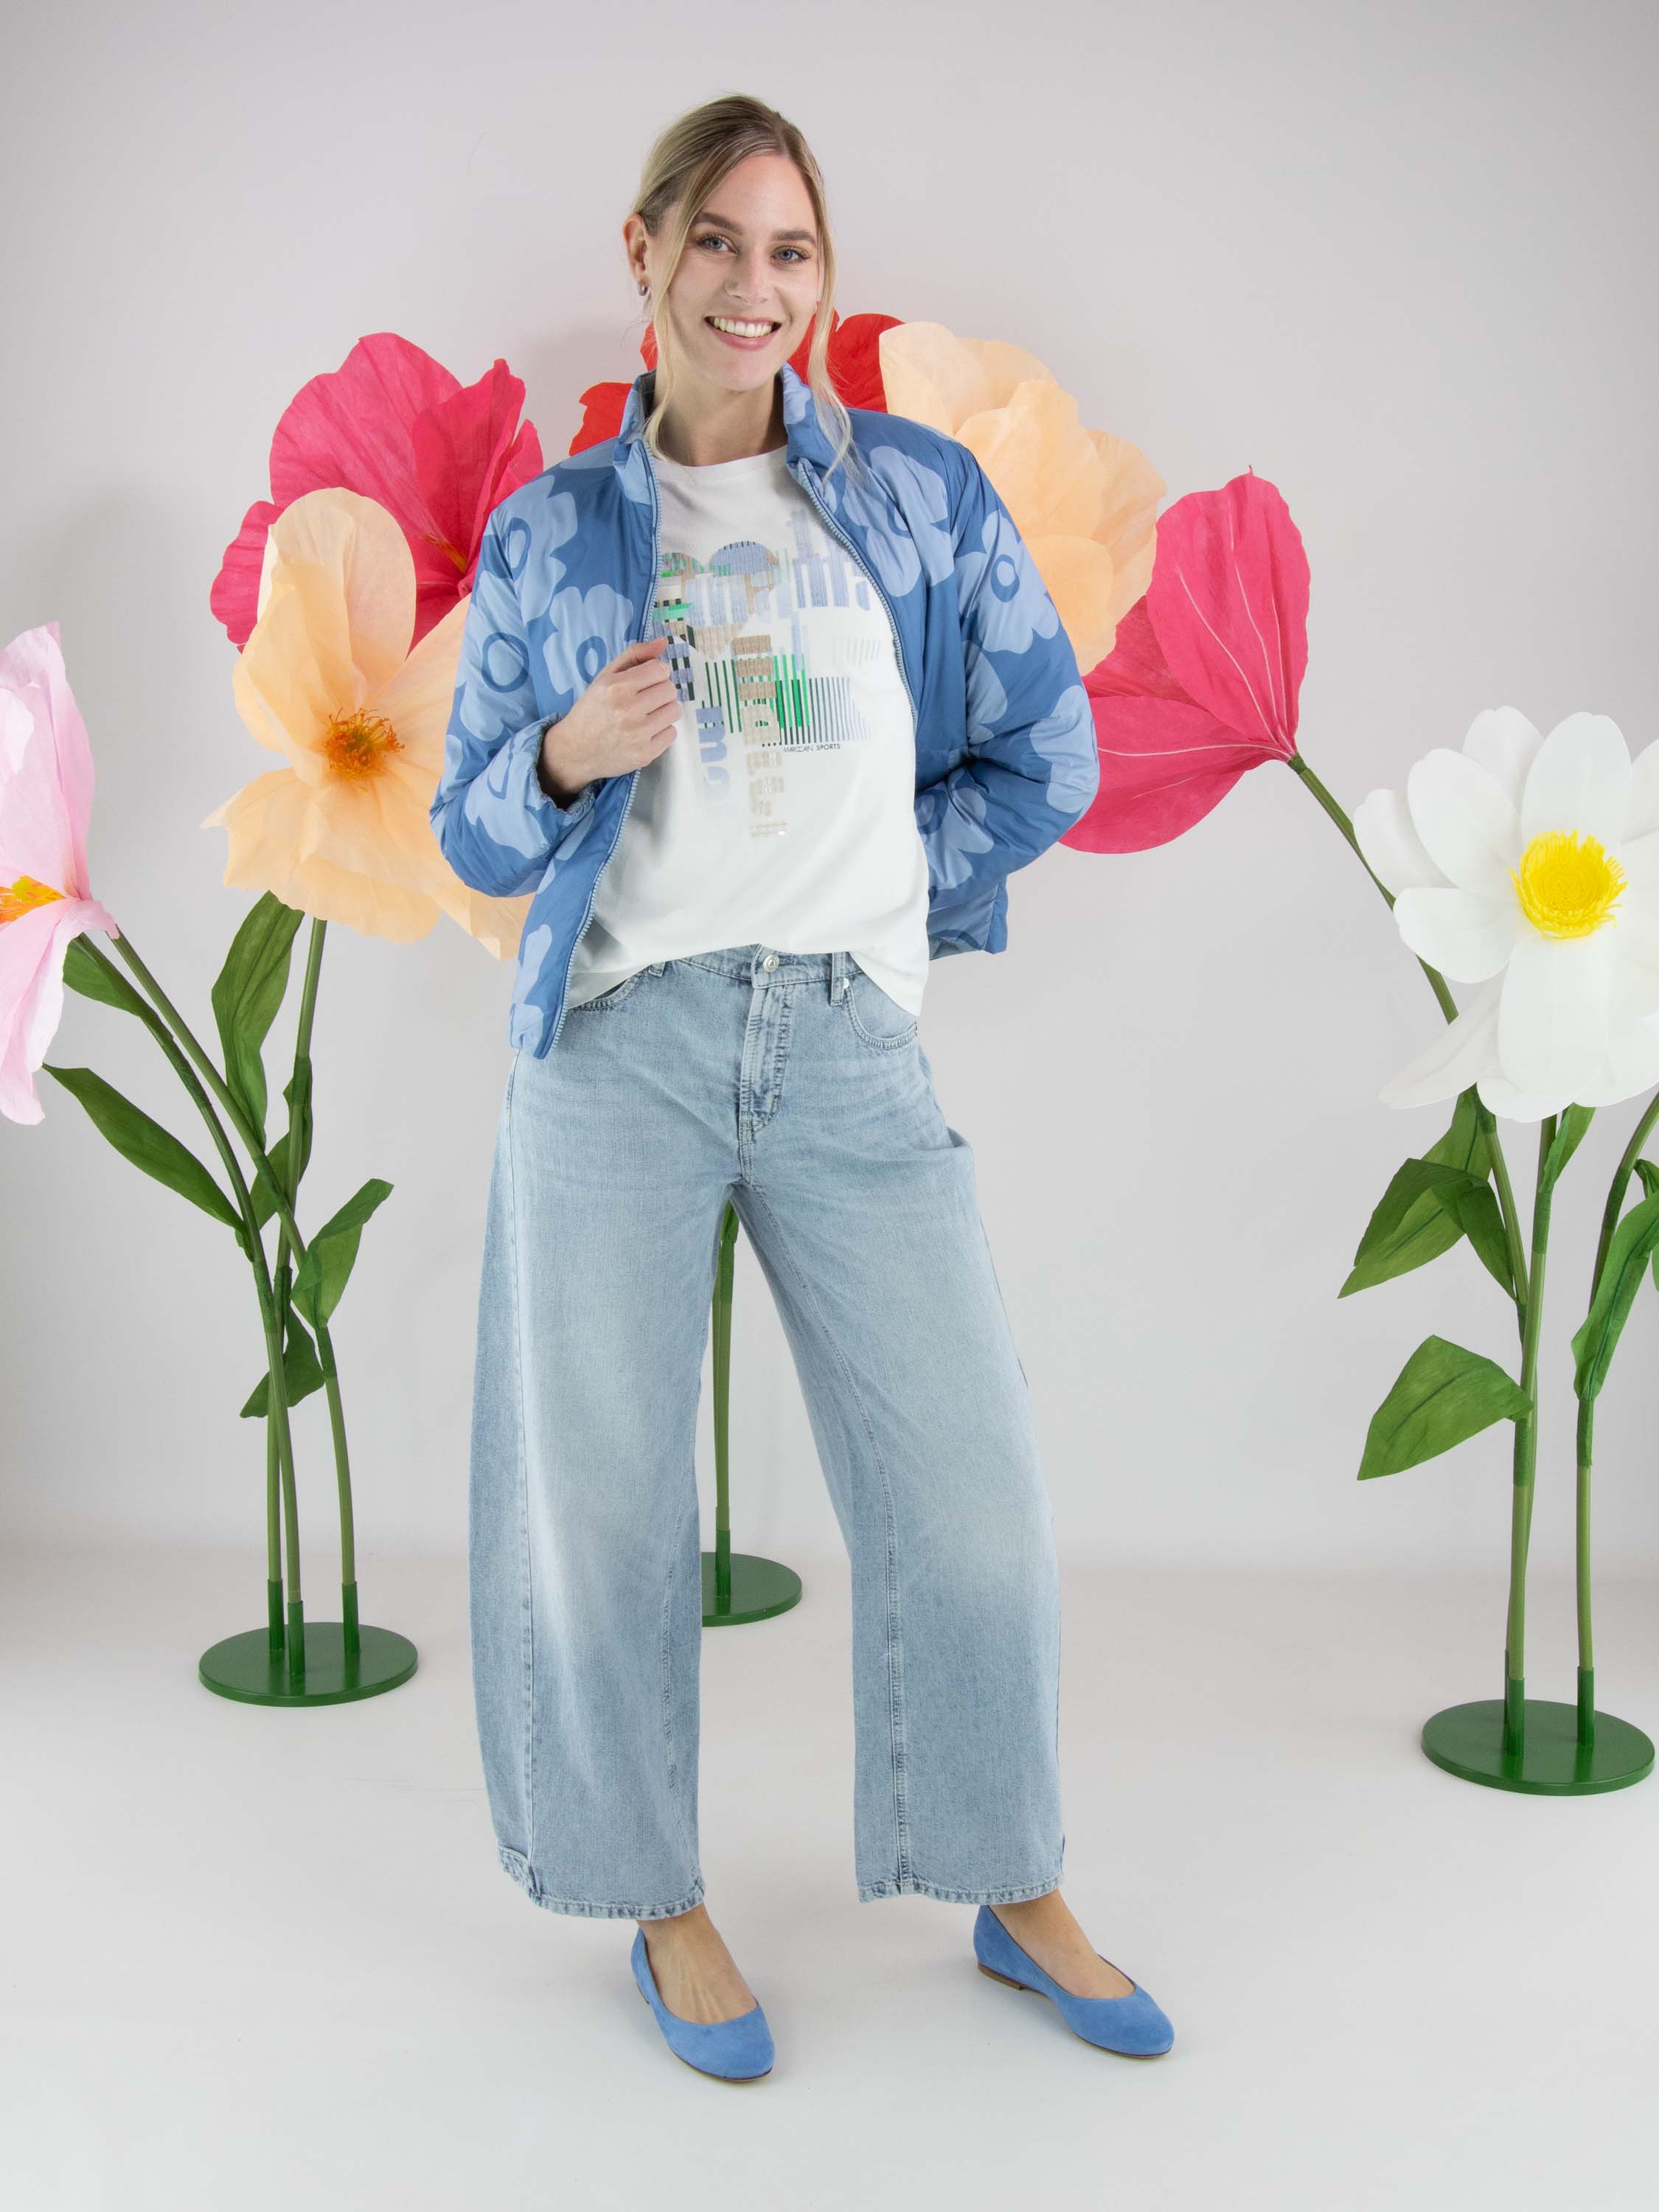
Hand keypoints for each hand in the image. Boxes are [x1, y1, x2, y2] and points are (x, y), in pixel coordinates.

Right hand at [538, 636, 678, 802]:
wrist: (575, 750)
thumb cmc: (592, 709)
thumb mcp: (606, 676)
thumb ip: (635, 655)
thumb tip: (664, 641)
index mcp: (616, 687)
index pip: (660, 669)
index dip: (655, 673)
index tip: (646, 680)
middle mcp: (627, 710)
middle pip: (670, 690)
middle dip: (660, 691)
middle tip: (644, 699)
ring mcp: (637, 735)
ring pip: (674, 711)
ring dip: (663, 710)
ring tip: (645, 714)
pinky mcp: (645, 754)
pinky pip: (671, 733)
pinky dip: (661, 731)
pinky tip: (644, 731)